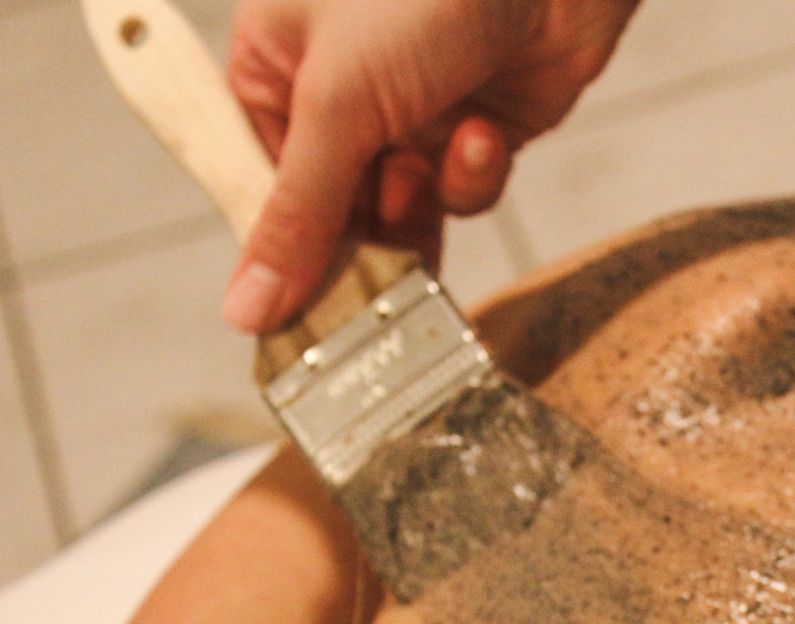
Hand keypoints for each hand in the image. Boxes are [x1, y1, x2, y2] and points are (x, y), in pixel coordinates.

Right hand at [222, 0, 640, 332]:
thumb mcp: (340, 101)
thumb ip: (298, 212)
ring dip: (426, 206)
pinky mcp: (481, 128)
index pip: (261, 182)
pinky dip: (475, 174)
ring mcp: (413, 113)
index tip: (293, 324)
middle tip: (376, 305)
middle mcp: (341, 93)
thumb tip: (247, 307)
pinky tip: (485, 134)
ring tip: (436, 168)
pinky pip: (463, 190)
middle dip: (363, 248)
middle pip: (335, 213)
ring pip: (404, 212)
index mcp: (276, 66)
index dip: (280, 251)